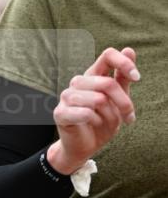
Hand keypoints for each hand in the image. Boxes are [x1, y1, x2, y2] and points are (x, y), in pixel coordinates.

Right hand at [47, 47, 138, 174]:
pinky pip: (86, 113)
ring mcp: (67, 96)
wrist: (83, 147)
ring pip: (99, 99)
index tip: (137, 78)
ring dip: (110, 116)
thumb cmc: (100, 123)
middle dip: (124, 102)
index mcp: (92, 75)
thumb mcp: (118, 101)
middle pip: (107, 83)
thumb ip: (122, 78)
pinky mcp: (60, 113)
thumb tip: (129, 50)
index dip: (124, 63)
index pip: (107, 55)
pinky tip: (93, 126)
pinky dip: (96, 122)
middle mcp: (78, 82)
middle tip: (130, 117)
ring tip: (109, 124)